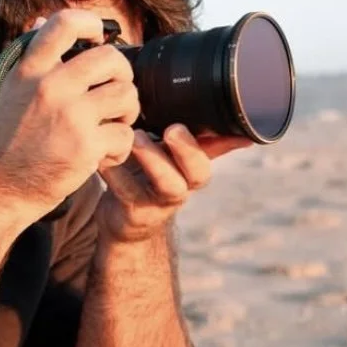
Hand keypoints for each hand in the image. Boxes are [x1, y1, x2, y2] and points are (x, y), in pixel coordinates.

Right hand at [0, 9, 140, 223]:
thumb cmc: (4, 139)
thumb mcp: (6, 88)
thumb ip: (30, 58)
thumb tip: (42, 21)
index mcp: (29, 69)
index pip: (64, 23)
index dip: (91, 23)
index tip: (98, 35)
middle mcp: (49, 87)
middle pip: (110, 58)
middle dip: (122, 74)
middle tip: (114, 91)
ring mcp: (70, 116)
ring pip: (126, 95)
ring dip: (127, 111)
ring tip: (112, 123)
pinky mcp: (85, 146)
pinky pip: (125, 134)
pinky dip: (120, 147)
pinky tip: (102, 154)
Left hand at [97, 124, 251, 244]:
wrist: (124, 222)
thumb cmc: (151, 181)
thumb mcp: (176, 162)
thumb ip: (204, 145)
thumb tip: (243, 132)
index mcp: (191, 174)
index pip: (209, 161)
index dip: (201, 146)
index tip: (182, 125)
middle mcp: (179, 190)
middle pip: (197, 176)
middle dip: (187, 152)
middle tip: (169, 130)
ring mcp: (156, 203)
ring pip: (165, 185)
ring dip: (153, 159)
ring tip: (135, 137)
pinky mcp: (131, 212)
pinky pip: (124, 189)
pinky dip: (113, 169)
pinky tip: (103, 153)